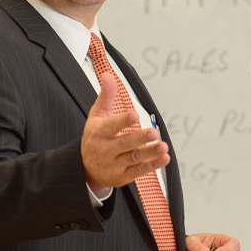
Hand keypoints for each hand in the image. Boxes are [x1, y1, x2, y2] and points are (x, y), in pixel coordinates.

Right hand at [81, 73, 170, 190]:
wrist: (85, 168)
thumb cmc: (95, 137)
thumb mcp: (96, 116)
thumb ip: (106, 96)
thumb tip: (108, 75)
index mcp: (98, 133)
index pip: (110, 126)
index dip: (122, 121)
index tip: (134, 115)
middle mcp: (105, 150)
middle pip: (124, 143)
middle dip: (139, 138)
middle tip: (153, 132)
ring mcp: (114, 164)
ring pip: (134, 158)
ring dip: (150, 153)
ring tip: (163, 146)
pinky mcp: (123, 175)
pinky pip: (139, 170)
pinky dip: (152, 165)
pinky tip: (164, 158)